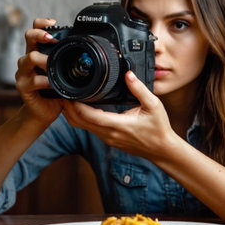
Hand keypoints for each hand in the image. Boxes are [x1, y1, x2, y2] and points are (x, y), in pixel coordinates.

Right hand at [15, 18, 62, 124]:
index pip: (35, 31)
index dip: (42, 24)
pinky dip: (44, 80)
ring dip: (42, 59)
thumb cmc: (54, 91)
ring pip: (28, 58)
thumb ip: (69, 63)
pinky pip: (33, 80)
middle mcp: (28, 60)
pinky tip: (51, 83)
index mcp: (38, 53)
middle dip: (40, 34)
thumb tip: (91, 53)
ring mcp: (23, 73)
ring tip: (51, 64)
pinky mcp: (23, 87)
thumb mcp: (63, 74)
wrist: (43, 112)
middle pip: (28, 37)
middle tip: (52, 39)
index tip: (54, 24)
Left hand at [62, 71, 177, 160]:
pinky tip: (81, 108)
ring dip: (72, 114)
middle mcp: (108, 134)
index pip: (88, 116)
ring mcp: (107, 138)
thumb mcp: (153, 105)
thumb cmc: (158, 128)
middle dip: (68, 108)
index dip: (74, 105)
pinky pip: (89, 129)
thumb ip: (139, 89)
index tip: (68, 93)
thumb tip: (128, 74)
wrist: (162, 150)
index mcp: (117, 125)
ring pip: (82, 127)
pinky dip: (81, 119)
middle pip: (79, 122)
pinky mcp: (108, 139)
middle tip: (63, 93)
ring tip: (69, 98)